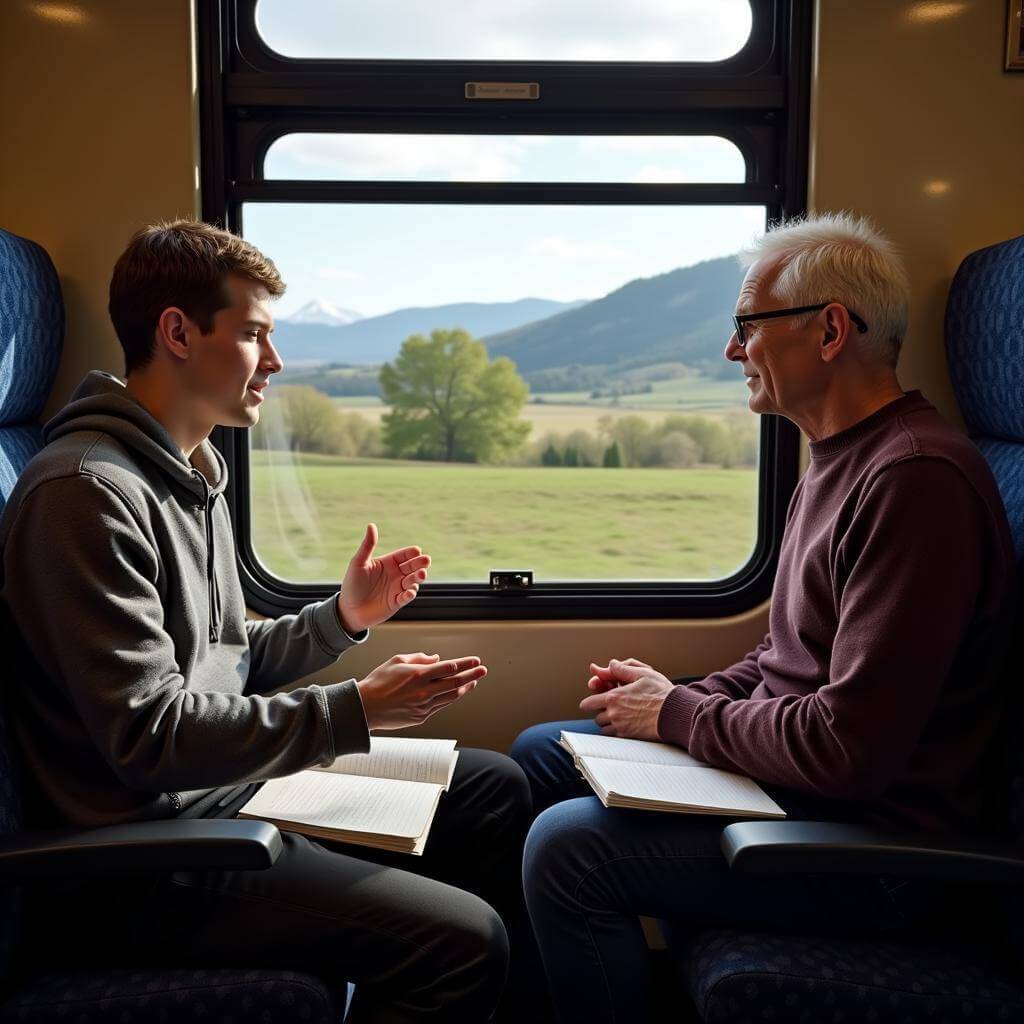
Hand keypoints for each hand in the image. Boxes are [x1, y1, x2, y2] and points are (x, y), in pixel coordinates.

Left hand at [337, 524, 430, 633]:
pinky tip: (409, 591)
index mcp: (388, 563)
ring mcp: (397, 588)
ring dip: (418, 577)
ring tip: (421, 575)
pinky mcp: (397, 602)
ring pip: (413, 581)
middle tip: (426, 561)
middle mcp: (395, 575)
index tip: (416, 550)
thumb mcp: (358, 563)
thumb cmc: (352, 585)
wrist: (348, 610)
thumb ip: (367, 545)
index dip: (411, 553)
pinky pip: (407, 597)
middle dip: (420, 563)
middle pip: (412, 567)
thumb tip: (371, 525)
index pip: (404, 555)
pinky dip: (410, 594)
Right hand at [355, 653, 486, 730]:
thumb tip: (436, 659)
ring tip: (473, 681)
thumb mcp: (397, 661)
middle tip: (483, 670)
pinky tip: (455, 693)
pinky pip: (440, 706)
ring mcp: (424, 706)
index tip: (475, 660)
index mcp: (419, 675)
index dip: (465, 664)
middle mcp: (424, 691)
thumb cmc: (378, 682)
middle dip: (472, 675)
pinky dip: (450, 698)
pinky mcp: (421, 717)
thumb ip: (419, 658)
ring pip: (451, 696)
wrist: (364, 708)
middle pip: (455, 683)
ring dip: (464, 688)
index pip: (449, 668)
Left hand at [579, 661, 673, 739]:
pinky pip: (615, 736)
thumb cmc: (661, 692)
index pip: (589, 703)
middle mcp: (614, 714)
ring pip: (604, 728)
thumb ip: (623, 669)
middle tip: (610, 707)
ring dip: (608, 723)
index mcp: (614, 697)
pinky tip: (626, 724)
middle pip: (597, 717)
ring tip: (618, 716)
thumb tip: (610, 664)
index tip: (589, 702)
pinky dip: (616, 731)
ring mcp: (621, 727)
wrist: (675, 713)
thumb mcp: (643, 674)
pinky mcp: (630, 737)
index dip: (588, 702)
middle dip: (601, 712)